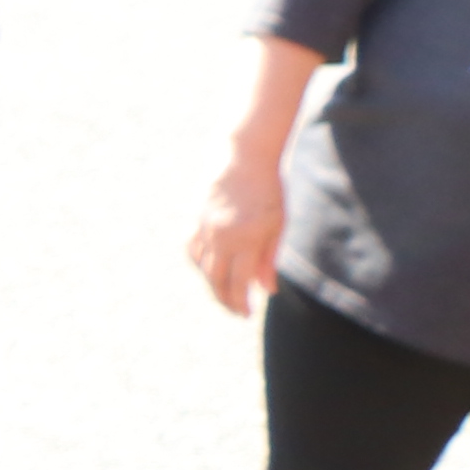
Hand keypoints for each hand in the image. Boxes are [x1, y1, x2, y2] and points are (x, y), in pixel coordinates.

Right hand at [184, 150, 283, 315]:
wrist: (242, 156)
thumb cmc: (268, 188)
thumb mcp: (278, 224)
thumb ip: (270, 258)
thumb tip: (268, 290)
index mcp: (245, 239)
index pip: (240, 282)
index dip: (242, 302)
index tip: (247, 314)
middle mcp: (220, 237)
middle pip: (216, 280)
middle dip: (225, 300)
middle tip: (235, 311)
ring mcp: (203, 228)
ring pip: (201, 268)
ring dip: (212, 284)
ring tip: (223, 293)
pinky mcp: (194, 219)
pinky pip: (192, 251)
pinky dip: (200, 265)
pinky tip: (209, 270)